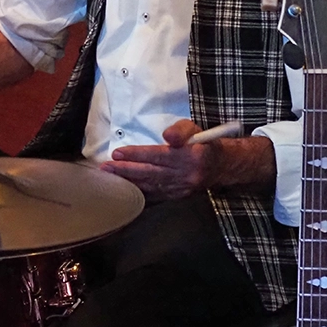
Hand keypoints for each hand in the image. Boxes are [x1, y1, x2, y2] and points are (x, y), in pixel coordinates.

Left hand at [98, 119, 220, 201]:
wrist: (221, 166)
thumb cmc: (203, 143)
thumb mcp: (194, 129)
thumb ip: (180, 130)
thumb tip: (167, 136)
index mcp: (191, 156)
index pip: (158, 155)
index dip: (136, 154)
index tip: (117, 153)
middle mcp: (186, 175)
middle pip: (151, 173)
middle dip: (126, 170)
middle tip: (106, 167)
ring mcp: (182, 189)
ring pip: (151, 186)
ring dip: (129, 182)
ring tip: (110, 177)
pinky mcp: (178, 197)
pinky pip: (155, 197)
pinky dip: (139, 194)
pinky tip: (124, 191)